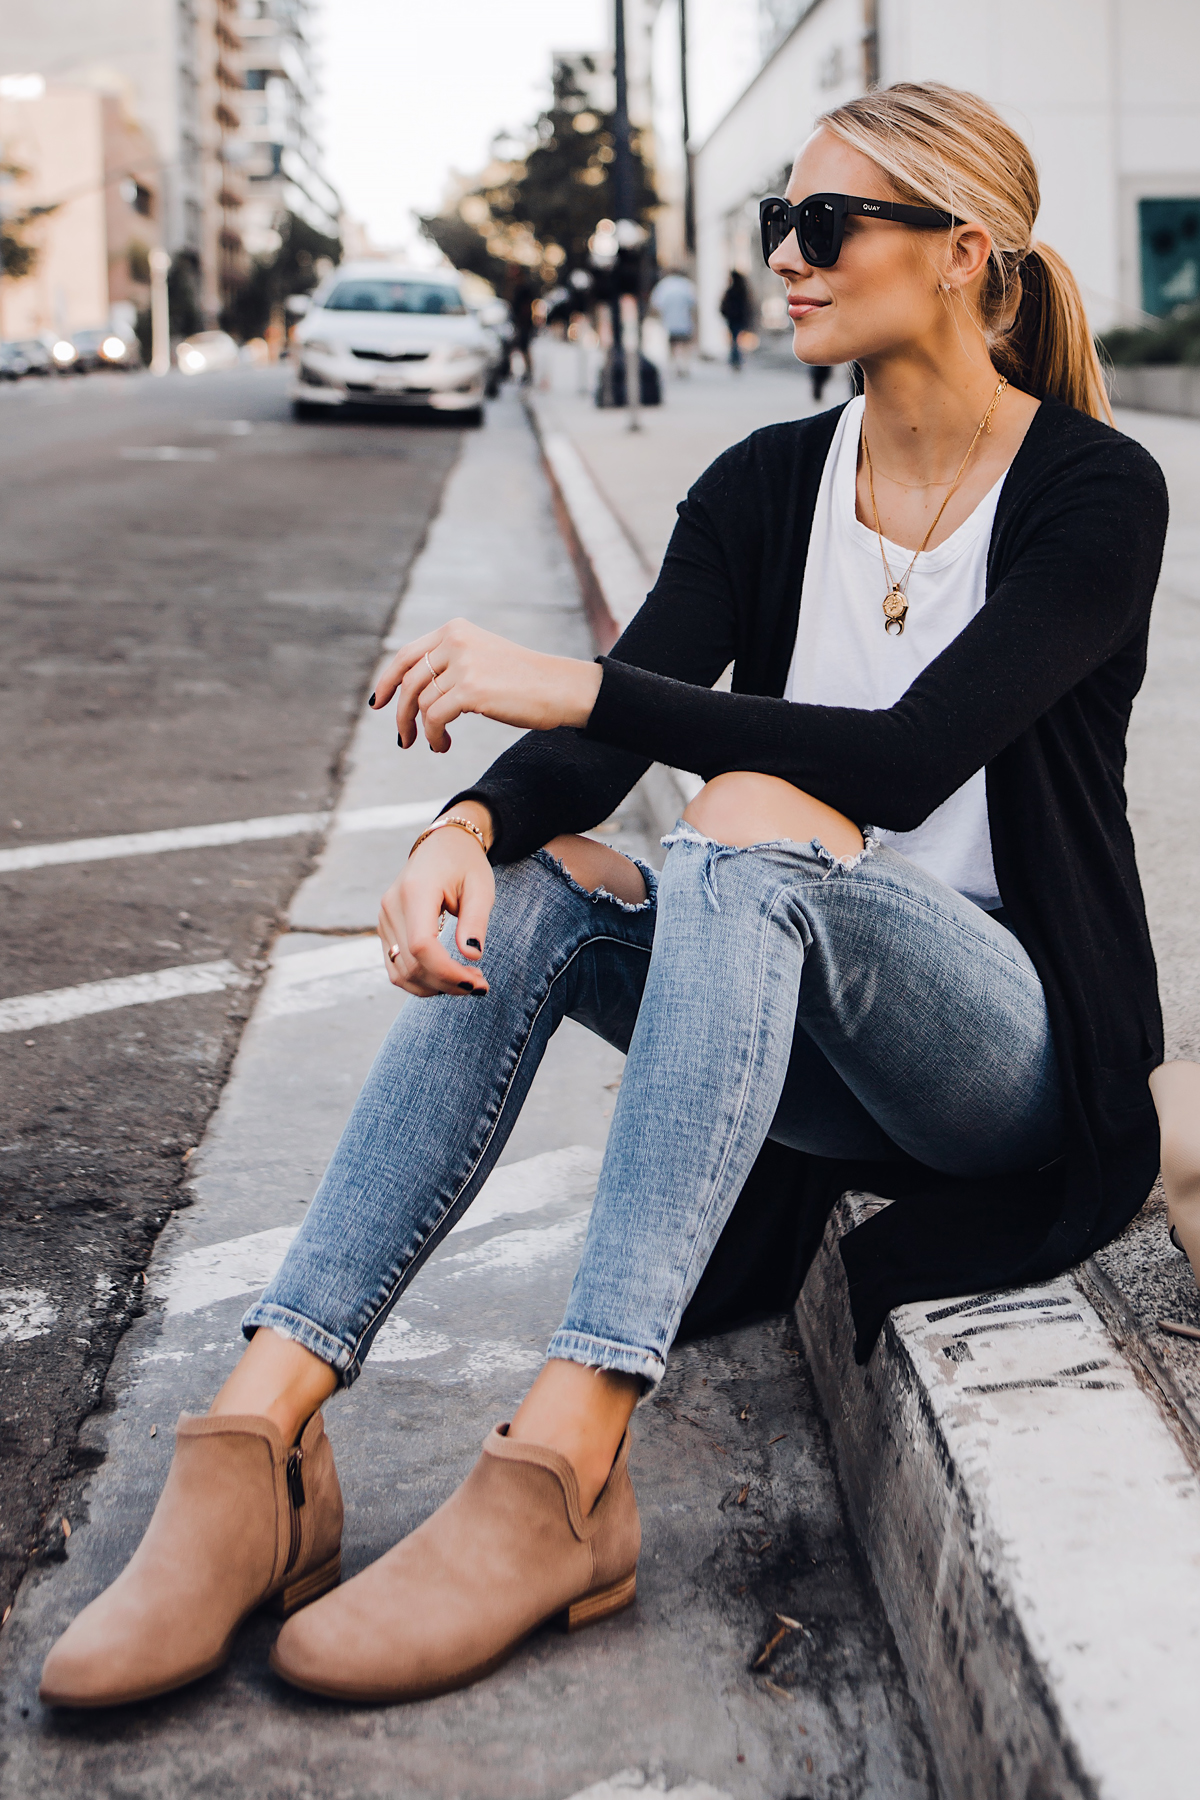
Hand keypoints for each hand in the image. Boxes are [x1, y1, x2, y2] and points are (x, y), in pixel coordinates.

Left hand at [371, 619, 602, 753]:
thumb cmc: (525, 681)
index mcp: (456, 631)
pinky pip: (435, 718)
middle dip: (400, 713)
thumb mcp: (482, 659)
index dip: (387, 681)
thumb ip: (450, 664)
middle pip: (409, 681)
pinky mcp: (471, 690)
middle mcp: (456, 641)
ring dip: (422, 730)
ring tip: (435, 744)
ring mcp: (463, 664)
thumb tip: (414, 691)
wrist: (561, 688)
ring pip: (421, 703)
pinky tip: (443, 746)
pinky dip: (434, 736)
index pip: (406, 655)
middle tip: (403, 739)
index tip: (377, 703)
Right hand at [378, 806, 495, 996]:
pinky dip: (421, 981)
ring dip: (435, 987)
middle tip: (481, 985)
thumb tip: (472, 956)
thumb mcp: (480, 888)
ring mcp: (384, 919)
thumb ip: (476, 921)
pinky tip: (447, 978)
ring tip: (467, 982)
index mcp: (416, 891)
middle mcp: (392, 907)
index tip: (477, 982)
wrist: (442, 846)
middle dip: (448, 984)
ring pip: (401, 973)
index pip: (422, 945)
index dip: (447, 972)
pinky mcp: (385, 929)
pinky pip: (396, 967)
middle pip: (412, 964)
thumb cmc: (465, 864)